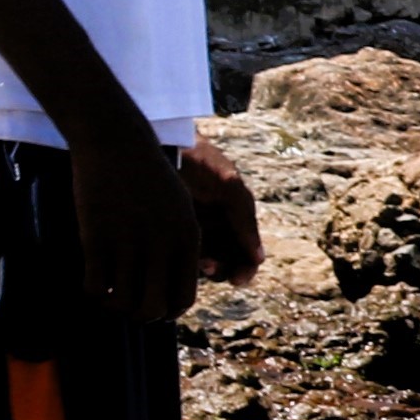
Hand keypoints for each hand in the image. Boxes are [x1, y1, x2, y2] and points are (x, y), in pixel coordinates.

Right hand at [71, 127, 205, 326]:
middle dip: (142, 316)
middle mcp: (161, 245)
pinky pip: (96, 287)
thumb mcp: (179, 208)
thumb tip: (171, 286)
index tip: (155, 305)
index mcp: (187, 239)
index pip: (183, 299)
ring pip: (123, 303)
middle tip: (130, 305)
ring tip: (111, 296)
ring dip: (116, 307)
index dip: (167, 311)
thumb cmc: (148, 176)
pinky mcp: (96, 237)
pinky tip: (93, 281)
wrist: (115, 141)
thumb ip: (179, 245)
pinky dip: (94, 293)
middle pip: (153, 309)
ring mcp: (128, 243)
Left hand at [181, 135, 265, 285]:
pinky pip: (182, 252)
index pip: (248, 252)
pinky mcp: (170, 227)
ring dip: (205, 268)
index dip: (246, 268)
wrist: (161, 141)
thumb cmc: (198, 159)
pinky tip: (179, 254)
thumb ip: (245, 218)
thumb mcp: (228, 185)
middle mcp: (217, 224)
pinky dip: (184, 259)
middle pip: (228, 261)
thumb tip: (259, 257)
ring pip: (205, 260)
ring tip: (198, 262)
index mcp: (236, 214)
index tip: (238, 278)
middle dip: (225, 270)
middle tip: (212, 269)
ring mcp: (194, 226)